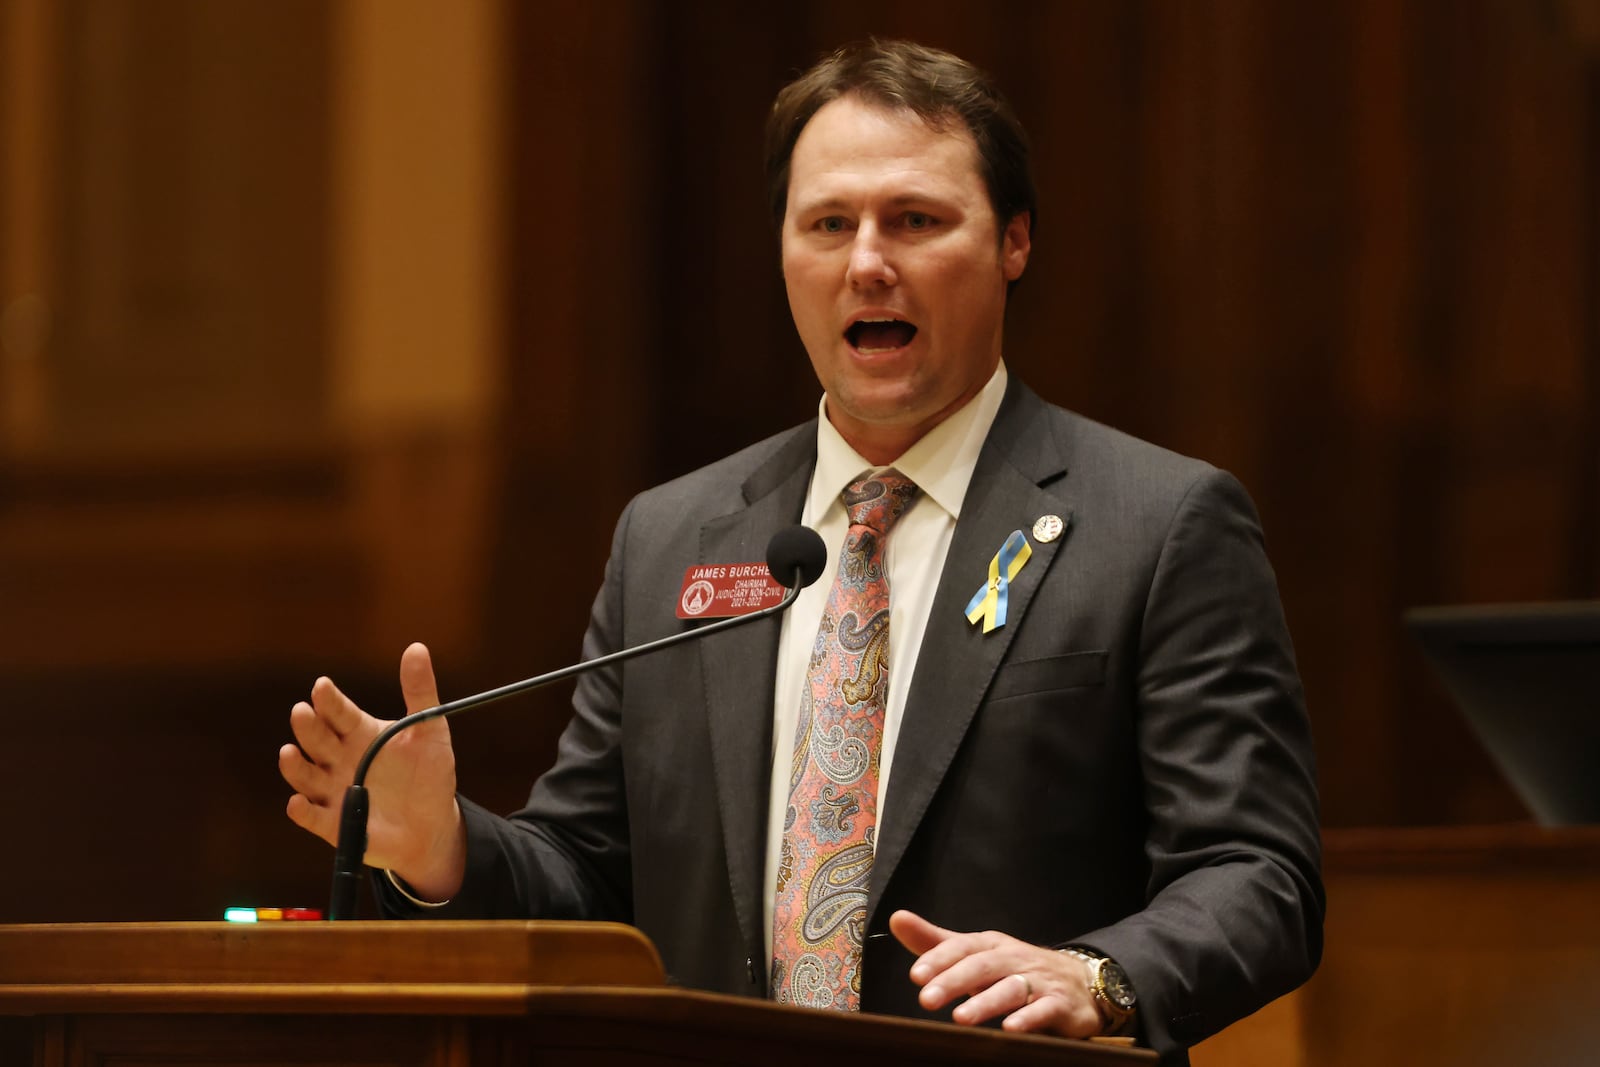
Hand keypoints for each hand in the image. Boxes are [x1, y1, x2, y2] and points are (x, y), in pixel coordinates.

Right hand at [278, 642, 466, 899]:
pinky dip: (302, 811)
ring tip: (289, 752)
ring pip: (306, 775)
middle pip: (317, 739)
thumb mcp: (430, 730)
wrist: (433, 824)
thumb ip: (420, 692)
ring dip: (295, 766)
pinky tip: (297, 803)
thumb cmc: (428, 774)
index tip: (322, 686)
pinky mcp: (334, 823)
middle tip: (302, 712)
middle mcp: (340, 759)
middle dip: (308, 726)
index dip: (329, 700)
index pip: (339, 712)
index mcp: (360, 733)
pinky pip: (312, 817)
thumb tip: (417, 648)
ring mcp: (334, 790)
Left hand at [889, 910, 1102, 1037]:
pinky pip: (1044, 1009)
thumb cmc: (1015, 969)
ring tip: (960, 1018)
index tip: (916, 976)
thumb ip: (936, 942)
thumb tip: (897, 919)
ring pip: (1010, 989)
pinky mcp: (1059, 1004)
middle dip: (954, 981)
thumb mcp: (976, 953)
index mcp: (990, 945)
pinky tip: (1010, 1028)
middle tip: (926, 998)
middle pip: (982, 966)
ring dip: (985, 1002)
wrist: (1078, 982)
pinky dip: (1028, 1018)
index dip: (939, 959)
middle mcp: (1013, 958)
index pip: (961, 948)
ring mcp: (1037, 981)